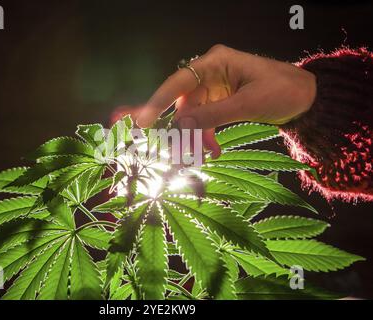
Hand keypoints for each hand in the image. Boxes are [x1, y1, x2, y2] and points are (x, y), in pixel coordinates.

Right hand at [115, 44, 316, 157]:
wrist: (307, 98)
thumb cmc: (283, 92)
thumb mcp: (248, 104)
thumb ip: (213, 115)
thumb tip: (180, 125)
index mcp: (217, 62)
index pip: (179, 81)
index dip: (158, 101)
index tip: (142, 121)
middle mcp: (211, 72)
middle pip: (183, 101)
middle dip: (181, 127)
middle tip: (170, 149)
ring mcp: (215, 87)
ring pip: (192, 114)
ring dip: (196, 136)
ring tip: (207, 153)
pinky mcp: (221, 101)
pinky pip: (205, 120)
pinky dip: (206, 136)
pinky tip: (213, 150)